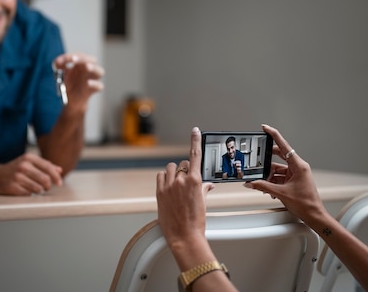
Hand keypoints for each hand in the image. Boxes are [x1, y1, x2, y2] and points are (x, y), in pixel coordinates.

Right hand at [0, 152, 63, 195]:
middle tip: (47, 188)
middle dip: (48, 186)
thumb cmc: (16, 169)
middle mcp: (23, 166)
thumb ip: (45, 165)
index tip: (60, 183)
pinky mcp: (12, 187)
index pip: (48, 167)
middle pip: (45, 179)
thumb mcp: (29, 163)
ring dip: (39, 190)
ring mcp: (17, 176)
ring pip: (38, 188)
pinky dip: (30, 194)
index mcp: (28, 157)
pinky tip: (25, 190)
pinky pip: (28, 194)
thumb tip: (60, 170)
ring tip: (35, 188)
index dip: (56, 176)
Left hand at [53, 53, 103, 112]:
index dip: (71, 56)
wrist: (71, 99)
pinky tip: (88, 83)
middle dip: (83, 59)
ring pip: (100, 71)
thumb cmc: (68, 83)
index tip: (62, 60)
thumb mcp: (60, 73)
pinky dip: (95, 84)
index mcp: (82, 63)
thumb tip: (57, 62)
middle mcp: (89, 70)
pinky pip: (99, 86)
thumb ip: (58, 65)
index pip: (79, 56)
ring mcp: (93, 79)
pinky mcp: (93, 90)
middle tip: (74, 59)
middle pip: (92, 60)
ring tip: (87, 66)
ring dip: (93, 68)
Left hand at [156, 127, 213, 248]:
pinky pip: (160, 176)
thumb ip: (204, 189)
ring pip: (170, 168)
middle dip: (185, 171)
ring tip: (176, 186)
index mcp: (195, 181)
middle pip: (182, 164)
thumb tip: (208, 184)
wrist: (184, 236)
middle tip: (187, 184)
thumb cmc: (196, 222)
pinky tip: (168, 186)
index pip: (195, 155)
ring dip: (174, 173)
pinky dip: (164, 178)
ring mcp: (169, 186)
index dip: (195, 140)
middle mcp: (181, 181)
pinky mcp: (159, 192)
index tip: (195, 131)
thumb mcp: (203, 203)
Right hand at [244, 124, 325, 223]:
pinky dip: (273, 182)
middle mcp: (298, 167)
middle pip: (279, 156)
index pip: (283, 145)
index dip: (273, 135)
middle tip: (257, 159)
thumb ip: (262, 186)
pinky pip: (280, 177)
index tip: (265, 128)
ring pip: (278, 169)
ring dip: (269, 176)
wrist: (314, 216)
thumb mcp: (280, 193)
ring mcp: (296, 174)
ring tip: (262, 183)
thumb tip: (251, 183)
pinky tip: (268, 189)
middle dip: (267, 160)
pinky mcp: (294, 181)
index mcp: (298, 165)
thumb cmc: (306, 204)